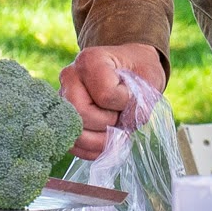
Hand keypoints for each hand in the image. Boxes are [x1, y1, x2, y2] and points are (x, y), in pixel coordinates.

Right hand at [61, 43, 165, 159]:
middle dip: (108, 122)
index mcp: (91, 60)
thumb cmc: (139, 72)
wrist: (130, 70)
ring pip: (75, 133)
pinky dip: (93, 149)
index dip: (124, 102)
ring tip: (115, 131)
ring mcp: (62, 98)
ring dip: (101, 140)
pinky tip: (106, 141)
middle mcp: (70, 76)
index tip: (131, 94)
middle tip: (120, 114)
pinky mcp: (62, 118)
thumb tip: (117, 132)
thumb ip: (138, 104)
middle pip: (82, 114)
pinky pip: (72, 145)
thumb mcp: (149, 80)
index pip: (105, 94)